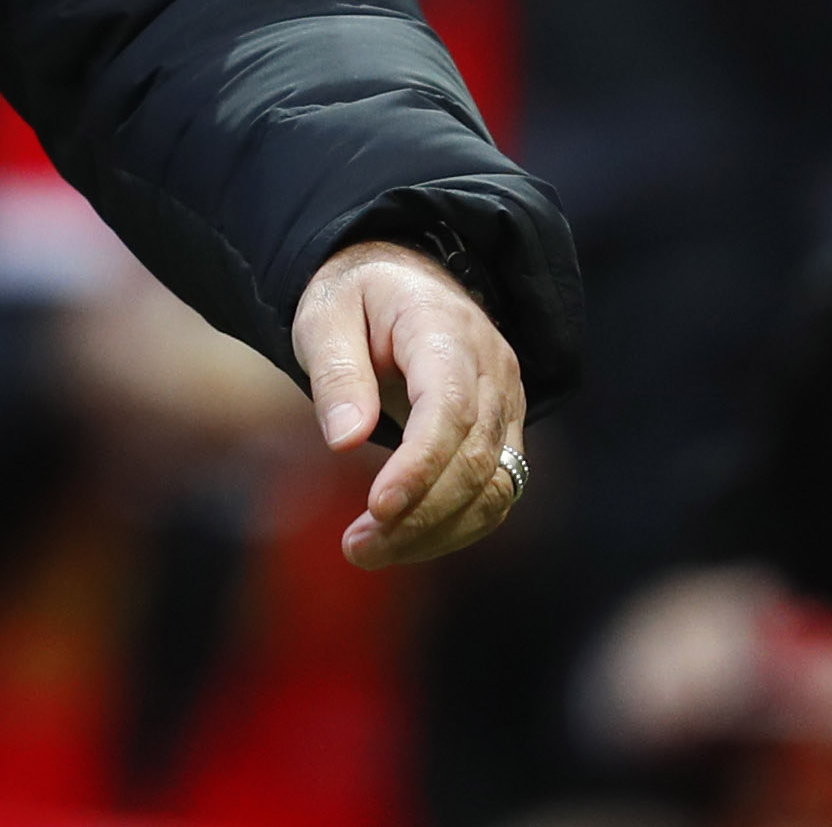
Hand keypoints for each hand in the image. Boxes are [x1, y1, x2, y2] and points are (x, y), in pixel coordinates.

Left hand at [292, 237, 527, 568]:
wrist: (402, 279)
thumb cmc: (356, 297)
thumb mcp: (325, 315)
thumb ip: (336, 373)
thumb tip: (345, 442)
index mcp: (445, 329)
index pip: (450, 408)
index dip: (420, 465)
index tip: (377, 507)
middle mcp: (492, 369)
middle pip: (475, 459)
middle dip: (419, 514)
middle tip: (356, 547)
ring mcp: (506, 404)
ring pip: (493, 488)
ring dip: (436, 532)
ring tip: (368, 551)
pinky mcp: (503, 433)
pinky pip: (493, 493)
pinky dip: (454, 527)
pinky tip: (405, 540)